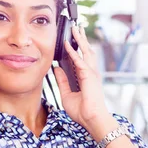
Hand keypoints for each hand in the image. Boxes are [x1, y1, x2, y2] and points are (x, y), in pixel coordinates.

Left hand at [54, 25, 115, 139]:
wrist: (91, 119)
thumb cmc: (82, 111)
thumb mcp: (66, 94)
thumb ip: (62, 80)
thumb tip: (56, 68)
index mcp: (86, 77)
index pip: (81, 59)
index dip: (77, 48)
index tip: (72, 40)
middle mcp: (90, 73)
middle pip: (86, 52)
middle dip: (82, 39)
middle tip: (77, 28)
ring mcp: (91, 74)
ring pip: (86, 52)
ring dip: (80, 40)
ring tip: (76, 29)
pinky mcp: (89, 76)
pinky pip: (80, 61)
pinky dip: (73, 52)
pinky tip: (68, 45)